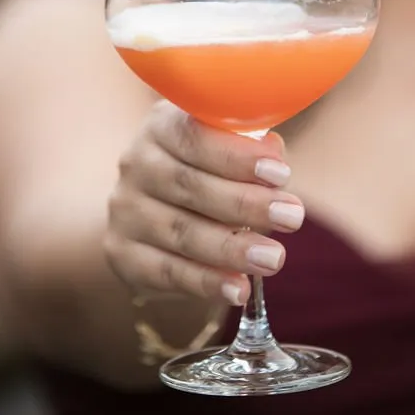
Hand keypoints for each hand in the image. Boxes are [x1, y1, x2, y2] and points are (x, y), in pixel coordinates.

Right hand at [105, 102, 304, 306]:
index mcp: (163, 126)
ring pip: (181, 232)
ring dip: (232, 248)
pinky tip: (239, 288)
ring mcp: (125, 210)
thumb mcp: (229, 143)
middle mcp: (137, 164)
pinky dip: (206, 282)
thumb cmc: (210, 166)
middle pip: (191, 186)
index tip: (281, 174)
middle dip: (246, 204)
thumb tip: (273, 151)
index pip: (196, 136)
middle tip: (292, 217)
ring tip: (274, 257)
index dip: (238, 156)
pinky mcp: (122, 253)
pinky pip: (167, 271)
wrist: (162, 206)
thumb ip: (252, 145)